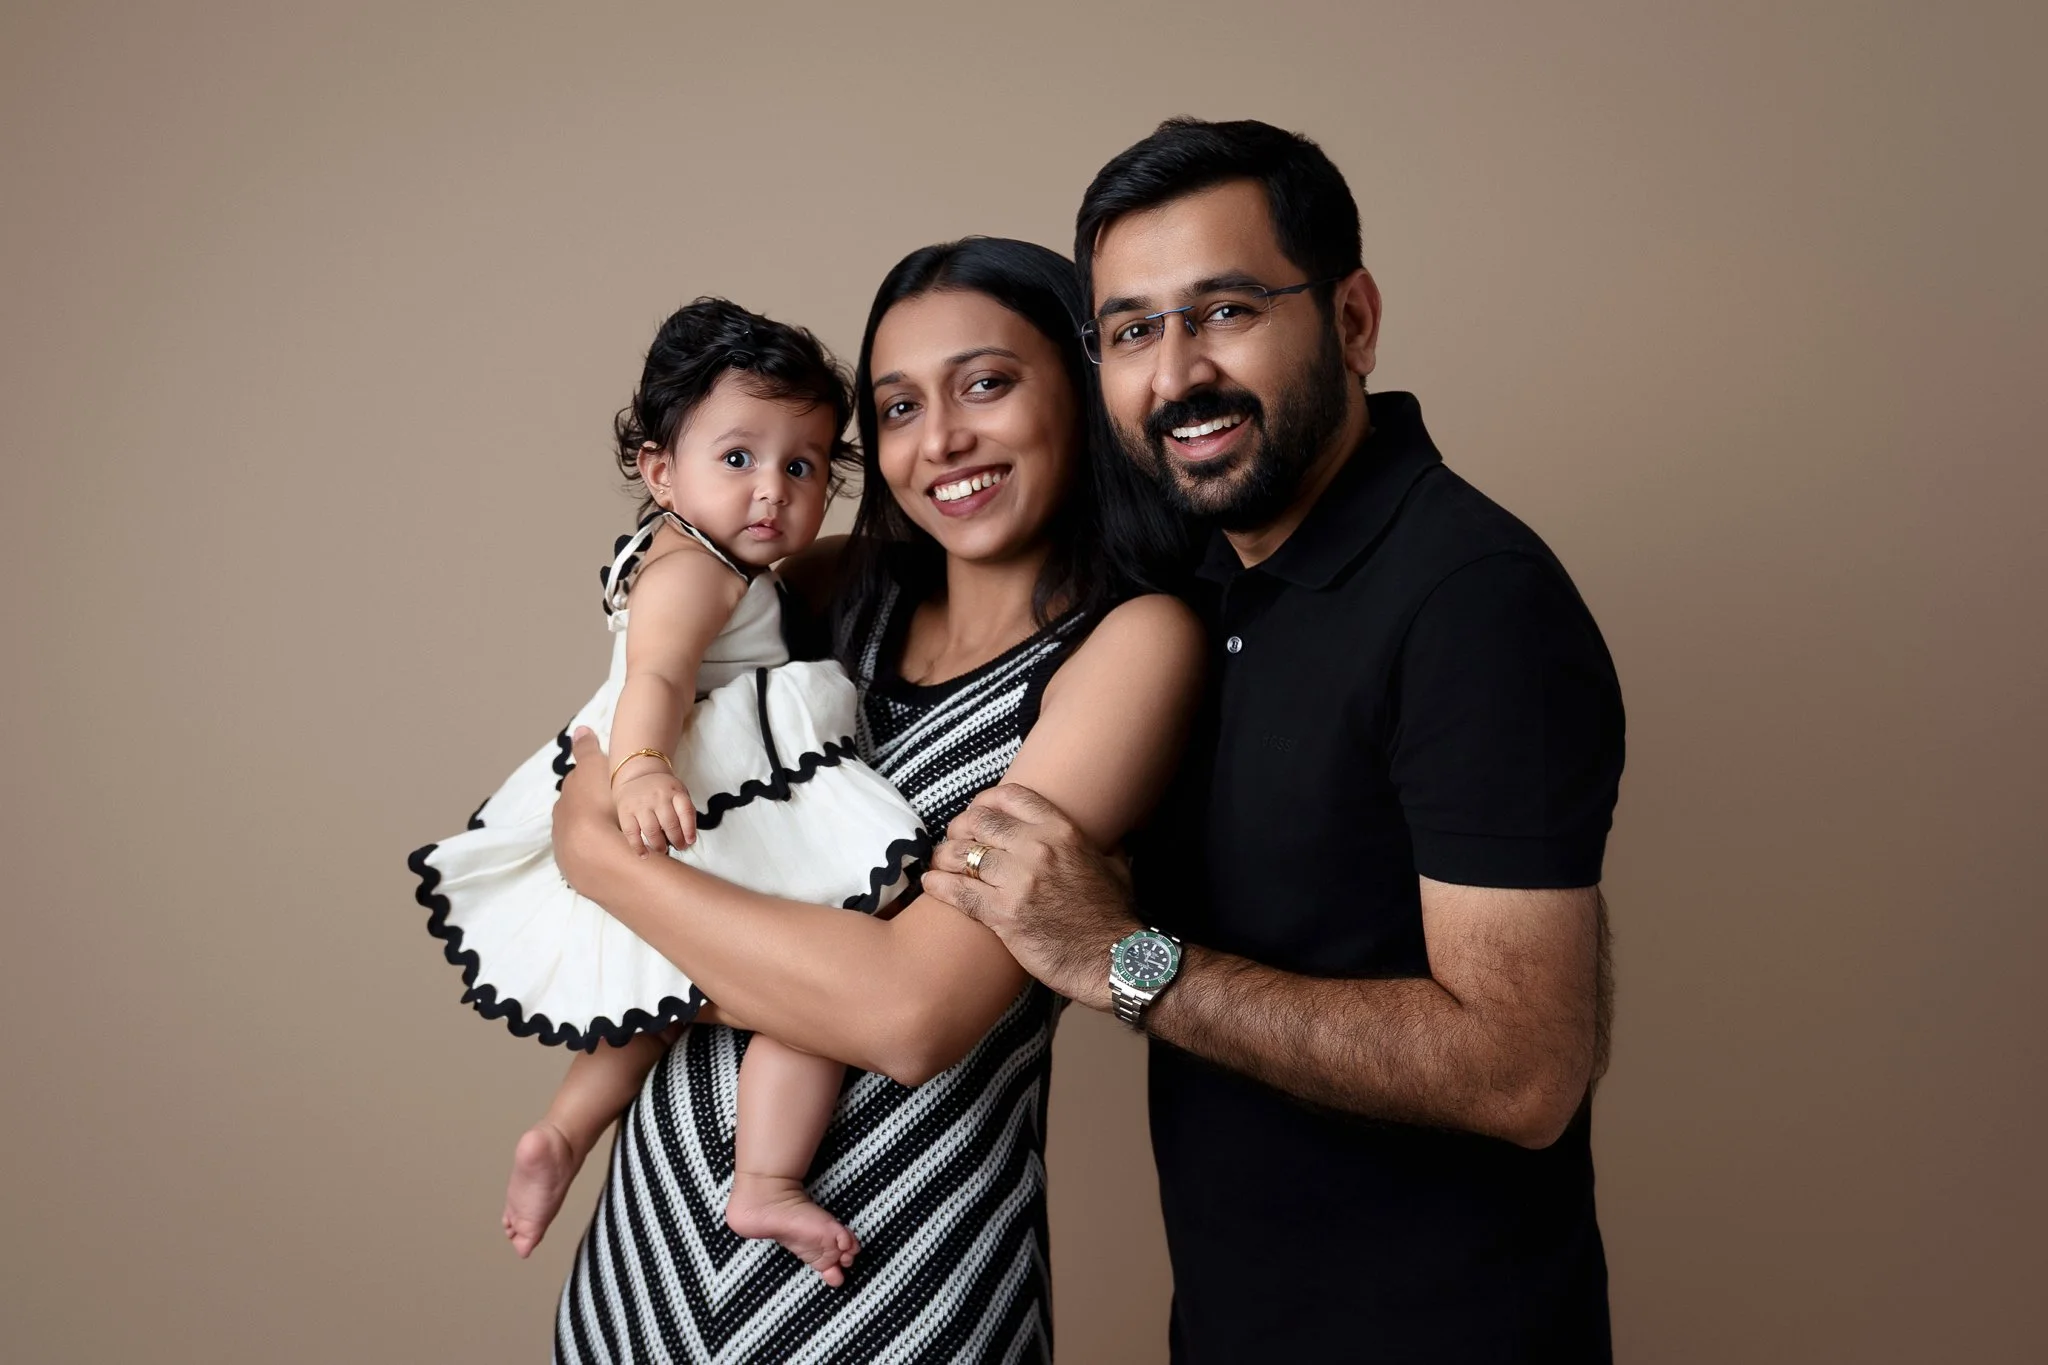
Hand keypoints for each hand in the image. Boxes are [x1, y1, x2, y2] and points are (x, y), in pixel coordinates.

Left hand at [553, 728, 635, 893]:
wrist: (600, 852)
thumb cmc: (601, 803)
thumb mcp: (595, 767)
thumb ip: (586, 749)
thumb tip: (578, 729)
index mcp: (566, 800)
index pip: (576, 790)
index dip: (591, 788)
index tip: (607, 789)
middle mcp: (560, 825)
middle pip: (575, 817)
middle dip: (589, 815)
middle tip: (613, 814)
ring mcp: (566, 851)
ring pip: (580, 840)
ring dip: (593, 839)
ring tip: (616, 840)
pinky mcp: (576, 873)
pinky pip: (587, 862)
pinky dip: (597, 859)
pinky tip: (612, 859)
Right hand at [614, 767, 696, 853]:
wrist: (637, 774)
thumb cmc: (662, 790)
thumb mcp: (678, 792)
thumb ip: (685, 810)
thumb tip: (689, 838)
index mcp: (674, 791)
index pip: (686, 811)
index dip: (690, 829)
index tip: (690, 841)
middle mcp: (658, 796)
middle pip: (670, 824)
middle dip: (676, 840)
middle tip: (680, 847)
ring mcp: (641, 804)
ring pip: (651, 830)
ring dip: (659, 845)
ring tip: (663, 850)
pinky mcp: (625, 811)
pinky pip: (631, 833)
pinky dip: (638, 847)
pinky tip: (644, 854)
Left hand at [920, 783, 1141, 1010]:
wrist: (1112, 960)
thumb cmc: (1112, 916)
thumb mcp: (1115, 866)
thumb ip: (1102, 844)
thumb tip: (1107, 835)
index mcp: (1062, 831)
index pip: (1010, 796)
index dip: (984, 801)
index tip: (976, 812)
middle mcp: (1037, 848)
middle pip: (978, 821)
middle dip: (960, 829)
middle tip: (955, 841)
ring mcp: (1018, 881)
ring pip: (961, 854)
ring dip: (944, 857)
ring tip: (940, 864)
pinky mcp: (1002, 914)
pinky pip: (957, 892)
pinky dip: (937, 885)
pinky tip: (930, 884)